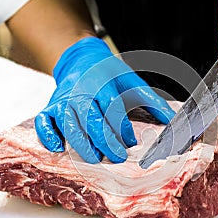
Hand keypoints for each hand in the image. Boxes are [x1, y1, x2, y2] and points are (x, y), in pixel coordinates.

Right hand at [35, 37, 175, 163]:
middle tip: (117, 157)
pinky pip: (44, 122)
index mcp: (103, 84)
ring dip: (81, 143)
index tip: (131, 142)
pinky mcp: (51, 106)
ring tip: (94, 158)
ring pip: (69, 124)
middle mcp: (81, 92)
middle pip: (91, 119)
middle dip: (104, 141)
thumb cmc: (110, 75)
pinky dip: (47, 135)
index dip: (120, 127)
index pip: (111, 108)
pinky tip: (57, 148)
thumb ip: (152, 101)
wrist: (82, 59)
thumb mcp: (132, 82)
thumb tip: (172, 121)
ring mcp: (64, 100)